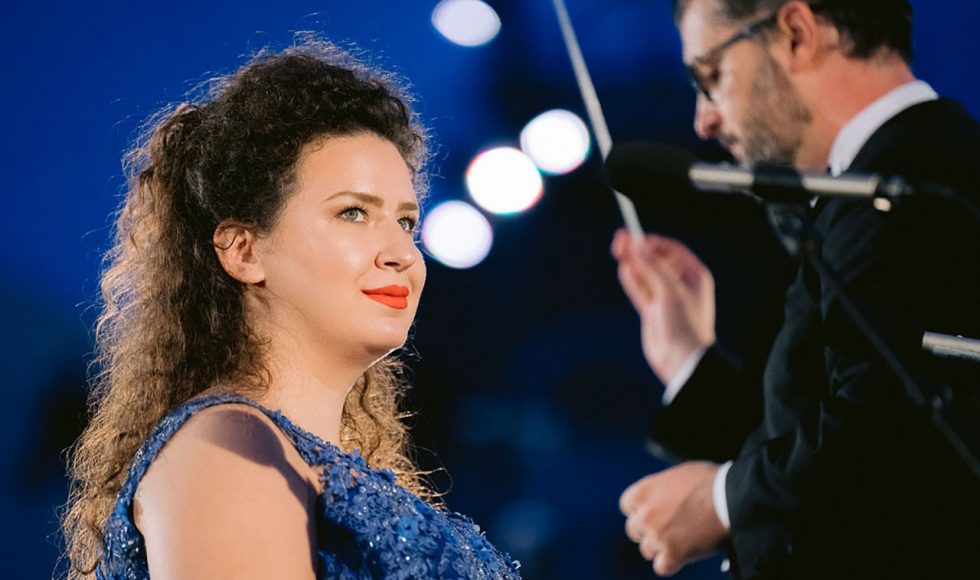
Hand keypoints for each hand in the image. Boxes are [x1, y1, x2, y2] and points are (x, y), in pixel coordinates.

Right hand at [611, 230, 715, 384]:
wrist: (682, 360)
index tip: (634, 236)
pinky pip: (640, 290)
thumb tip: (636, 245)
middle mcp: (680, 285)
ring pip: (645, 275)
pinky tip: (624, 269)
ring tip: (618, 251)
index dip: (651, 242)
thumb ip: (651, 266)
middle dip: (638, 251)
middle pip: (655, 261)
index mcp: (693, 275)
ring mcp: (665, 298)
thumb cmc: (685, 324)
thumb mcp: (670, 290)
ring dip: (633, 264)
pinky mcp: (652, 312)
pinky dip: (632, 280)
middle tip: (619, 240)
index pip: (670, 250)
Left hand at [619, 461, 727, 575]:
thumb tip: (660, 498)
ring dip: (661, 547)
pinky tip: (684, 555)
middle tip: (668, 529)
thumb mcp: (677, 475)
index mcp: (645, 490)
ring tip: (681, 540)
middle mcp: (645, 514)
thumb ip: (661, 489)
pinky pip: (662, 567)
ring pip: (647, 549)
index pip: (627, 506)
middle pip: (634, 530)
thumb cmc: (710, 481)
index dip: (640, 510)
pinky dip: (672, 563)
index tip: (652, 513)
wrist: (731, 497)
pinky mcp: (673, 553)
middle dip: (649, 530)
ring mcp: (657, 535)